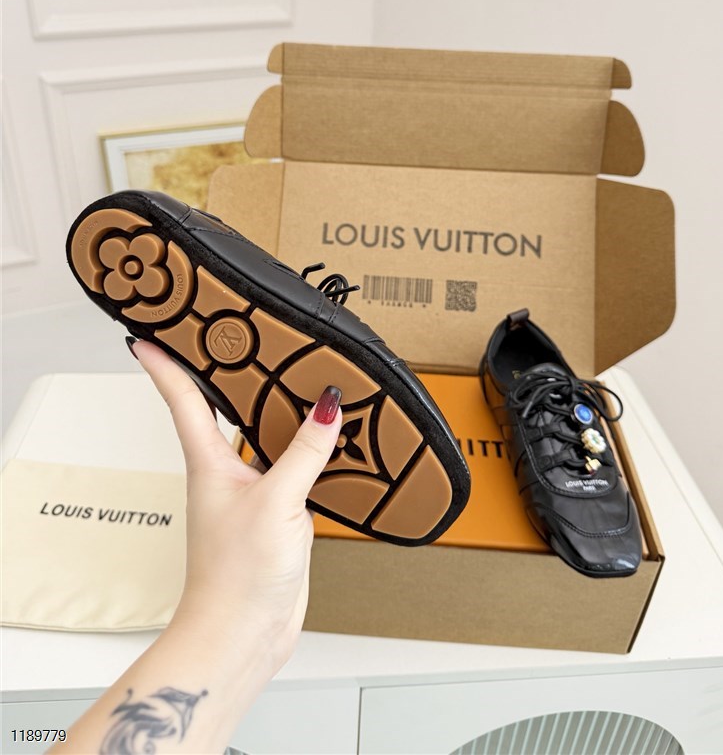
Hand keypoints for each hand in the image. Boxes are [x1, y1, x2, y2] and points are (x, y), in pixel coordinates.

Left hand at [131, 340, 341, 674]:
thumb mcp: (276, 503)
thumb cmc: (237, 577)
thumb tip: (326, 405)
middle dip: (225, 377)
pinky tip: (328, 442)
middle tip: (232, 339)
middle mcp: (225, 474)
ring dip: (275, 413)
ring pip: (262, 440)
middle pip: (221, 412)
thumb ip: (304, 451)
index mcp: (209, 463)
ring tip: (291, 378)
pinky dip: (308, 450)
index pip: (183, 400)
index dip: (165, 365)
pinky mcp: (275, 517)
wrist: (243, 634)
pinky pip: (291, 470)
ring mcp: (250, 495)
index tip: (148, 335)